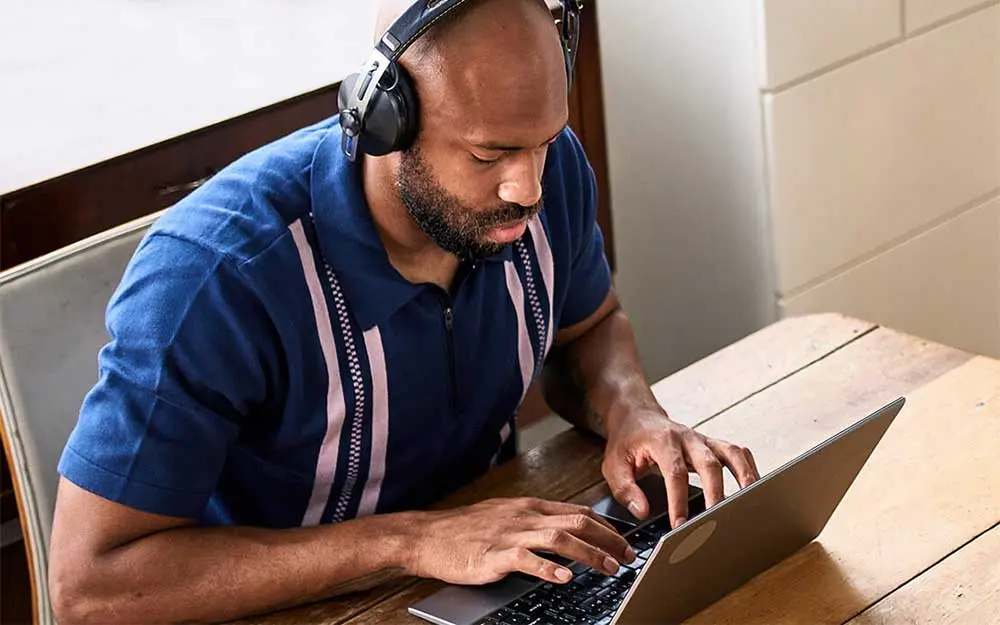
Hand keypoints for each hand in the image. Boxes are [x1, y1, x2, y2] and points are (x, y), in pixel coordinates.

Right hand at [402, 498, 636, 584]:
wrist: (428, 535)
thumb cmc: (464, 530)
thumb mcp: (505, 516)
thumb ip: (534, 522)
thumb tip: (565, 532)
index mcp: (529, 506)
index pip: (578, 511)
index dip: (607, 527)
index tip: (625, 541)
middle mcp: (524, 516)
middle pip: (577, 522)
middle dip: (609, 540)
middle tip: (629, 556)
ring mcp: (510, 534)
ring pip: (560, 538)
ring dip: (589, 553)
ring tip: (609, 567)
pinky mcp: (494, 554)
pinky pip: (527, 559)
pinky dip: (548, 568)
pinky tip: (565, 578)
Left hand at [603, 409, 759, 527]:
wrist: (636, 415)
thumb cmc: (627, 442)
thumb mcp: (614, 465)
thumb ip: (626, 489)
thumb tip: (642, 512)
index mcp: (662, 441)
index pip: (674, 472)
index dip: (678, 500)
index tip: (679, 524)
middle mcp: (687, 438)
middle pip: (709, 464)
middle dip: (715, 494)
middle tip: (716, 521)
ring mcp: (704, 440)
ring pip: (731, 454)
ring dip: (744, 478)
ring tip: (751, 503)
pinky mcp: (713, 445)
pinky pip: (737, 453)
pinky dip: (748, 468)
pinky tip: (755, 489)